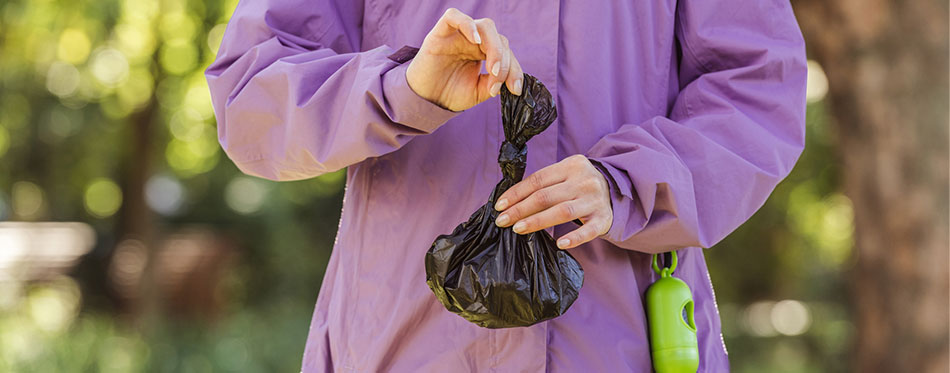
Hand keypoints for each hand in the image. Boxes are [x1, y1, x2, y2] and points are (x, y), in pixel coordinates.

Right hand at [406, 8, 523, 111]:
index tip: (515, 89)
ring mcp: (458, 35)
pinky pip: (454, 16)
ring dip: (494, 46)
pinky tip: (476, 41)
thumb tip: (511, 80)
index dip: (514, 70)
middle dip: (505, 60)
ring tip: (492, 68)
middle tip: (498, 79)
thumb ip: (495, 83)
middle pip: (499, 38)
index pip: (507, 53)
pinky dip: (467, 24)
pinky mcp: (440, 33)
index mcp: (484, 53)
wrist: (424, 100)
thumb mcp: (478, 91)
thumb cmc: (450, 93)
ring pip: (484, 26)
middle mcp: (474, 41)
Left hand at [494, 155, 613, 248]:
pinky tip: (559, 244)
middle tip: (503, 221)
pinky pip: (588, 230)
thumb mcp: (565, 174)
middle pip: (546, 196)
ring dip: (538, 221)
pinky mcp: (604, 219)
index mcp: (571, 166)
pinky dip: (574, 238)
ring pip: (562, 212)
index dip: (517, 193)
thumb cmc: (579, 184)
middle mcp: (584, 181)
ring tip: (518, 229)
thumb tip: (510, 201)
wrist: (615, 190)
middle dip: (520, 209)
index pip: (538, 179)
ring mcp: (594, 200)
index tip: (500, 206)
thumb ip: (544, 183)